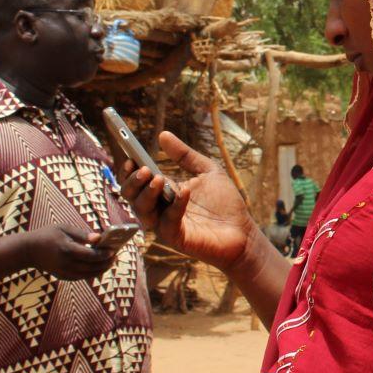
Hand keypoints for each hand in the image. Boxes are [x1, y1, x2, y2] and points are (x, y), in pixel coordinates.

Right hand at [21, 224, 115, 280]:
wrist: (29, 250)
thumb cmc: (48, 235)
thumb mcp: (64, 228)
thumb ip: (82, 234)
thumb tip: (99, 238)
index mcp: (67, 249)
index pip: (90, 255)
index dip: (104, 254)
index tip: (113, 250)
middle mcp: (66, 263)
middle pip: (92, 267)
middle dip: (106, 263)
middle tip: (116, 256)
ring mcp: (64, 272)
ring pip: (88, 275)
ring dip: (102, 269)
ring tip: (111, 262)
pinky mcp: (63, 277)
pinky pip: (82, 277)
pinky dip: (92, 273)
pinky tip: (100, 267)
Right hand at [121, 130, 254, 272]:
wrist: (242, 231)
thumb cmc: (225, 203)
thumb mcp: (207, 171)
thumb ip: (185, 155)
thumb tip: (163, 134)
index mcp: (163, 192)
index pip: (137, 181)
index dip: (129, 170)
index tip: (130, 156)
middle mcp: (159, 209)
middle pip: (132, 196)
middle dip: (133, 182)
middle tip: (143, 169)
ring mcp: (165, 224)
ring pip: (142, 210)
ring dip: (147, 193)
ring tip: (157, 178)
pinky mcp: (176, 238)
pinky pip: (167, 222)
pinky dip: (174, 206)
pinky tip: (183, 192)